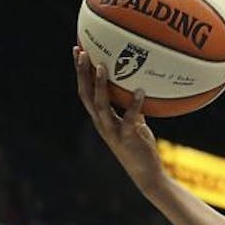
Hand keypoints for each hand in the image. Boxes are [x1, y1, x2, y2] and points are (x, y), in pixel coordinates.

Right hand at [73, 46, 162, 191]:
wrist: (146, 174)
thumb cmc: (140, 147)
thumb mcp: (135, 125)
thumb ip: (133, 110)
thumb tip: (139, 90)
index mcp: (101, 118)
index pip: (85, 92)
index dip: (80, 72)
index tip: (78, 50)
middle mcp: (102, 123)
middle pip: (86, 95)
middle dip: (82, 73)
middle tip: (81, 52)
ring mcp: (112, 131)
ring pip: (101, 105)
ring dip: (100, 85)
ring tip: (103, 66)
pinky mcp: (127, 138)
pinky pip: (129, 119)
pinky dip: (134, 105)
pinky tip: (141, 91)